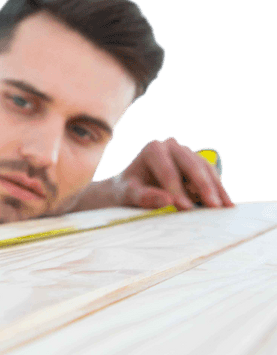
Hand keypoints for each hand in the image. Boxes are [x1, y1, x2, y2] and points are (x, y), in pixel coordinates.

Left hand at [113, 137, 233, 209]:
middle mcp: (172, 146)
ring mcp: (187, 153)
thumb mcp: (127, 194)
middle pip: (192, 166)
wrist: (132, 186)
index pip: (167, 170)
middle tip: (214, 206)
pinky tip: (227, 205)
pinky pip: (212, 176)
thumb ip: (142, 196)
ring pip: (206, 169)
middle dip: (204, 187)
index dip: (177, 189)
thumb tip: (167, 200)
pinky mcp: (198, 164)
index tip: (185, 207)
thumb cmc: (128, 190)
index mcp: (153, 149)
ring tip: (225, 208)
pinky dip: (219, 190)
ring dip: (217, 189)